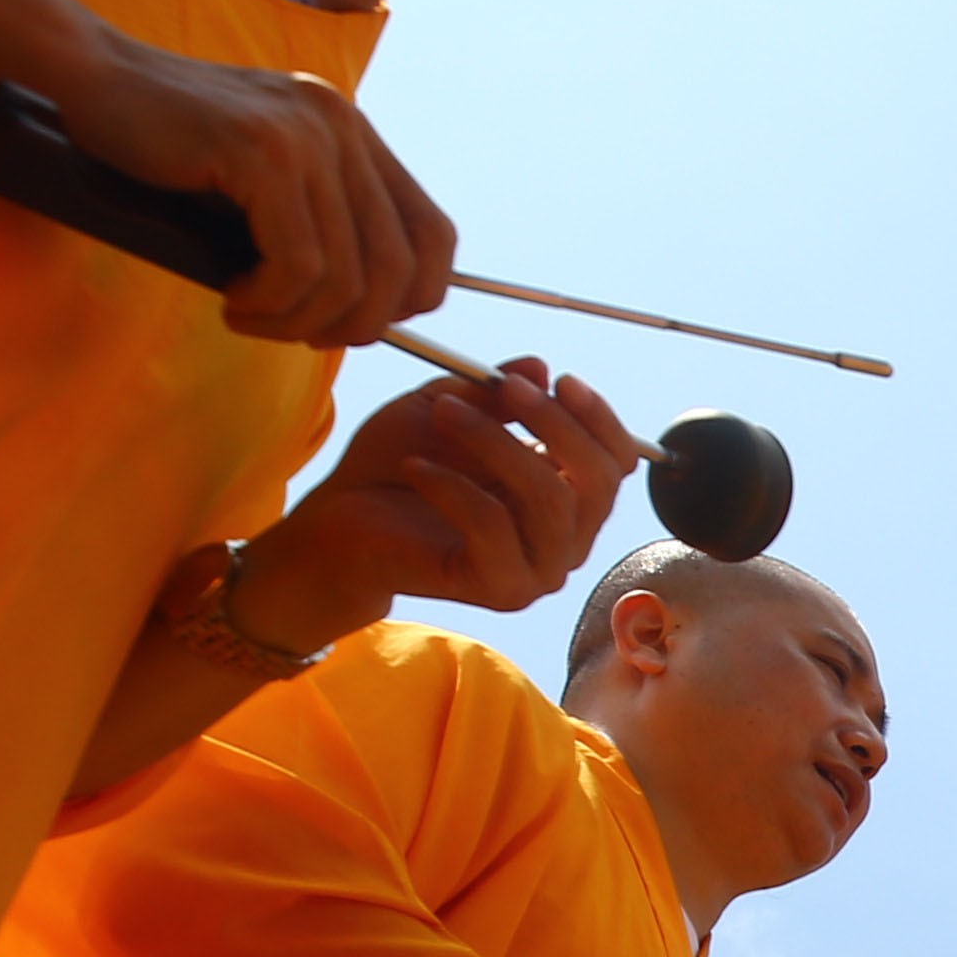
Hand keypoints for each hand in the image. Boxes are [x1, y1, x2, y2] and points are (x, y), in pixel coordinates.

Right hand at [38, 25, 453, 344]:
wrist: (90, 79)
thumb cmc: (167, 148)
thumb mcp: (263, 183)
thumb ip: (320, 226)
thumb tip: (370, 319)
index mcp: (353, 134)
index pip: (436, 237)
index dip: (409, 300)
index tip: (347, 321)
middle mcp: (342, 127)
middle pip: (402, 269)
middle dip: (353, 326)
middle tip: (294, 333)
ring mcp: (306, 134)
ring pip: (347, 277)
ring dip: (298, 321)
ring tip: (249, 315)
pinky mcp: (261, 152)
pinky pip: (298, 266)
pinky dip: (270, 302)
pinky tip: (233, 297)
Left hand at [241, 361, 643, 634]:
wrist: (341, 523)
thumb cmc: (398, 465)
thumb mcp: (447, 407)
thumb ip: (495, 393)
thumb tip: (539, 368)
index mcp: (566, 501)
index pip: (615, 465)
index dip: (598, 420)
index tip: (559, 379)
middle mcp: (564, 542)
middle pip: (595, 483)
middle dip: (555, 425)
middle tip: (507, 389)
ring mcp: (537, 572)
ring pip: (549, 501)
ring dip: (495, 444)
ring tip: (443, 413)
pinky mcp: (500, 588)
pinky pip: (495, 527)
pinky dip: (452, 486)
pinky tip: (415, 466)